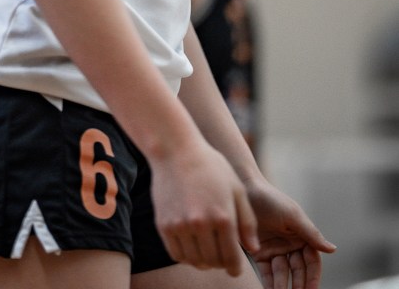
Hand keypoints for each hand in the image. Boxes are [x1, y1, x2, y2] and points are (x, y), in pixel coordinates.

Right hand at [150, 136, 259, 274]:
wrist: (175, 150)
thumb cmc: (210, 166)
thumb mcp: (236, 189)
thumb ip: (247, 221)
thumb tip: (253, 249)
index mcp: (223, 217)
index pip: (231, 258)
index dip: (234, 268)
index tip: (234, 268)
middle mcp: (202, 224)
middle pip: (213, 262)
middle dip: (220, 263)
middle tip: (220, 257)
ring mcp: (181, 225)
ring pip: (195, 261)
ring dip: (203, 261)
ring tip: (206, 252)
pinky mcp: (164, 225)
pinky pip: (177, 254)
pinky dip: (186, 256)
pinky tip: (191, 246)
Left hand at [244, 175, 335, 288]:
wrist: (243, 189)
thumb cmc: (271, 198)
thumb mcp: (292, 215)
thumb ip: (311, 233)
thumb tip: (333, 249)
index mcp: (302, 236)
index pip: (312, 262)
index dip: (313, 277)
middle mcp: (289, 245)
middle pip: (298, 271)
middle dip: (298, 285)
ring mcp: (274, 250)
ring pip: (282, 274)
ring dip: (283, 286)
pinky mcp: (259, 253)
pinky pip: (266, 273)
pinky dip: (269, 284)